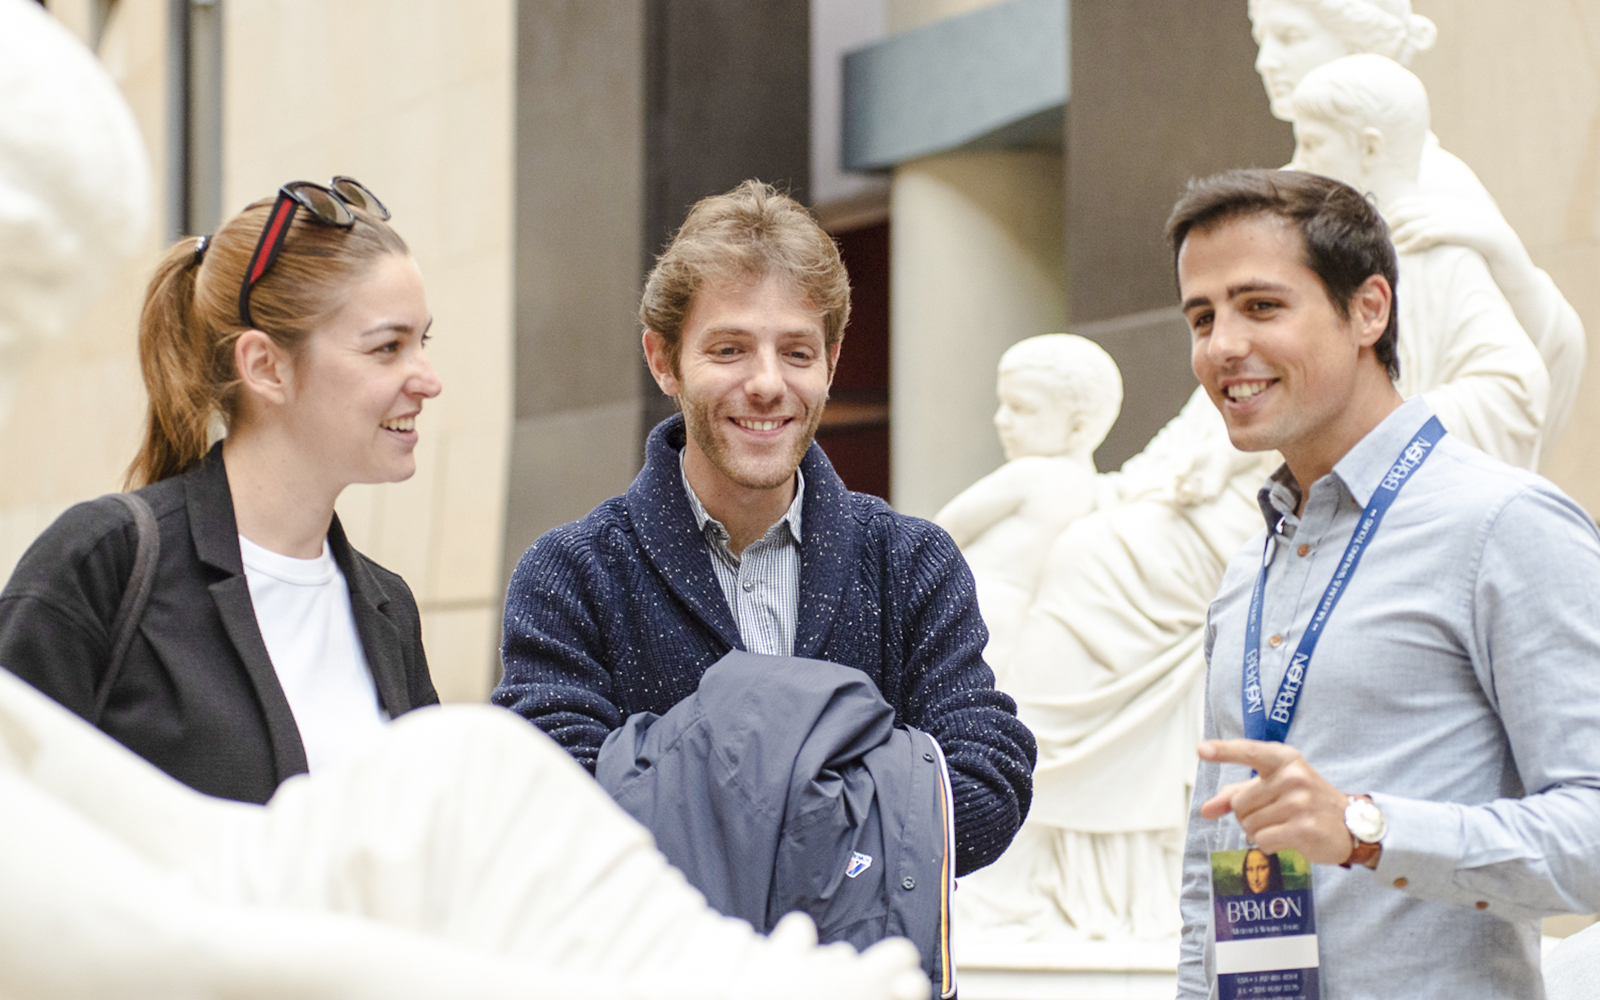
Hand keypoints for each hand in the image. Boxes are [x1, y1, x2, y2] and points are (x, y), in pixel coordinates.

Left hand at [1198, 739, 1353, 864]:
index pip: (1249, 751)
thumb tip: (1206, 810)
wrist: (1351, 824)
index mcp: (1284, 759)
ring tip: (1284, 825)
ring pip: (1250, 825)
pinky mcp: (1305, 827)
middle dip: (1249, 816)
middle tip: (1275, 815)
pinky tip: (1289, 838)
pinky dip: (1270, 845)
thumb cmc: (1304, 802)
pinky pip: (1263, 841)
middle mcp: (1293, 776)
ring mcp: (1300, 801)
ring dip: (1260, 832)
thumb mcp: (1273, 788)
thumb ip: (1236, 795)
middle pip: (1240, 804)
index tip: (1201, 750)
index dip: (1224, 751)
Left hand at [1383, 195, 1517, 261]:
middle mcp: (1464, 210)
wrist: (1518, 281)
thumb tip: (1398, 243)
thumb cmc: (1481, 269)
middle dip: (1391, 224)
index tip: (1375, 231)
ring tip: (1385, 247)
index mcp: (1455, 209)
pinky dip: (1419, 239)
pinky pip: (1442, 231)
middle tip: (1374, 240)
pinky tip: (1405, 250)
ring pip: (1425, 219)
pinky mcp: (1482, 236)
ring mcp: (1475, 221)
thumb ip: (1432, 239)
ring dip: (1401, 233)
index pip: (1412, 204)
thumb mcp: (1452, 250)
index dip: (1390, 215)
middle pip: (1414, 209)